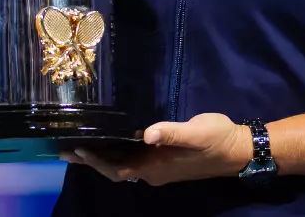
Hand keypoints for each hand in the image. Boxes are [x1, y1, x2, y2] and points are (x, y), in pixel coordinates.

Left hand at [63, 113, 251, 185]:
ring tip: (81, 145)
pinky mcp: (164, 161)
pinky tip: (111, 140)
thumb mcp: (195, 132)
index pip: (118, 169)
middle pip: (115, 170)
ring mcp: (159, 169)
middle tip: (66, 148)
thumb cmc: (217, 138)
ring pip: (123, 167)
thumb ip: (171, 132)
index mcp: (156, 167)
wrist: (238, 150)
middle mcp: (153, 172)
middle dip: (91, 161)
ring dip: (102, 158)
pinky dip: (117, 153)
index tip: (76, 149)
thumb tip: (148, 134)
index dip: (96, 162)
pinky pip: (133, 161)